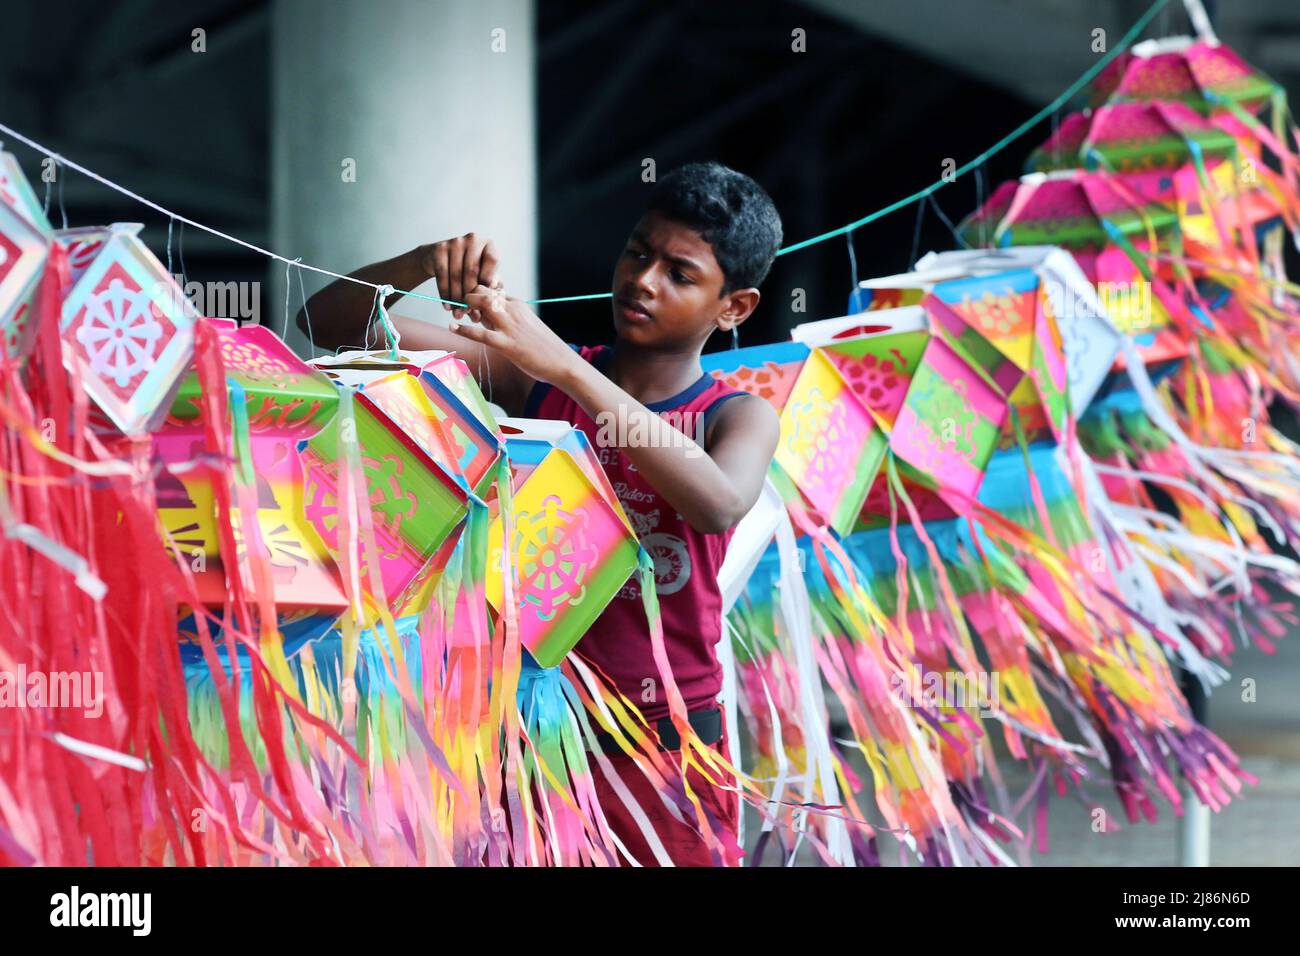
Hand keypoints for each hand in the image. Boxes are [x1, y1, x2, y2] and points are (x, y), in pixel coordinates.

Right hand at [419, 233, 503, 319]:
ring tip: (459, 313)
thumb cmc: (468, 270)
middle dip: (471, 296)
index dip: (489, 279)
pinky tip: (448, 306)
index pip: (492, 260)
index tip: (485, 296)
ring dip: (457, 299)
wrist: (439, 259)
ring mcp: (455, 242)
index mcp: (488, 244)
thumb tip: (494, 298)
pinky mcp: (440, 249)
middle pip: (472, 271)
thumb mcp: (483, 276)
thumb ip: (492, 287)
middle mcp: (473, 239)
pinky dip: (445, 294)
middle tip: (471, 313)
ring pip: (456, 276)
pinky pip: (443, 276)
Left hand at [450, 285, 580, 385]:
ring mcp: (510, 326)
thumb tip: (488, 319)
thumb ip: (507, 320)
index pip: (491, 289)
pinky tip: (453, 327)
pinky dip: (464, 329)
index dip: (477, 293)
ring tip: (457, 312)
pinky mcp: (507, 344)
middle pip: (484, 290)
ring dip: (466, 306)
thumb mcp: (526, 326)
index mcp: (518, 305)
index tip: (469, 302)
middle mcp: (513, 310)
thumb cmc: (545, 348)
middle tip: (459, 305)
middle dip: (468, 294)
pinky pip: (480, 333)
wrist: (563, 363)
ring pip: (482, 304)